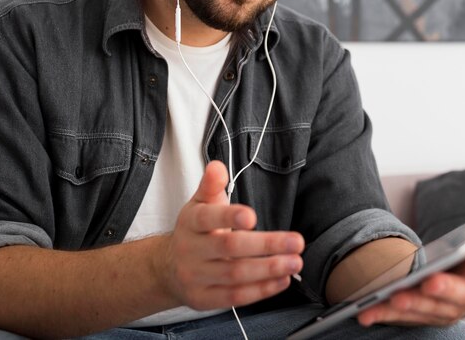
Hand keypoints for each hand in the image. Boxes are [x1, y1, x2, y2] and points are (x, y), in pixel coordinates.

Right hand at [157, 161, 303, 309]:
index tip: (253, 216)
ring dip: (269, 269)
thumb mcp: (200, 203)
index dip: (230, 217)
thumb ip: (211, 185)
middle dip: (266, 245)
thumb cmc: (195, 230)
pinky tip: (282, 280)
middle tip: (296, 241)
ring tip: (295, 262)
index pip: (209, 218)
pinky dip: (261, 290)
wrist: (168, 268)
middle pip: (229, 247)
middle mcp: (191, 249)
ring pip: (235, 274)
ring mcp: (195, 276)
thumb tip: (217, 167)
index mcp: (191, 222)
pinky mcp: (203, 298)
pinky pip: (235, 297)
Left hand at [357, 207, 464, 326]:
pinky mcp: (413, 313)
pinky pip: (395, 316)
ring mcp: (436, 308)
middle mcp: (463, 296)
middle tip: (432, 282)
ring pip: (423, 308)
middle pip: (456, 295)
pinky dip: (380, 314)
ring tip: (392, 298)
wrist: (452, 279)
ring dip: (409, 305)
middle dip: (445, 290)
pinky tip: (363, 313)